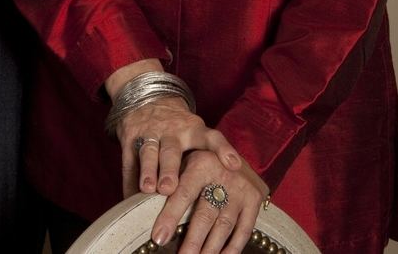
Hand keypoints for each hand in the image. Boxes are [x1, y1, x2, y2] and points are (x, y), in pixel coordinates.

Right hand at [118, 96, 239, 199]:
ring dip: (148, 171)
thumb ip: (207, 157)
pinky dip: (129, 180)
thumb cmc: (178, 127)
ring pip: (148, 151)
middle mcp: (172, 131)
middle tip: (170, 188)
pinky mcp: (130, 137)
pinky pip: (129, 160)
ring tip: (147, 189)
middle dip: (170, 169)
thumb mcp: (195, 131)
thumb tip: (229, 192)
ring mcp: (149, 132)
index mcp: (193, 129)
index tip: (233, 165)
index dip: (223, 150)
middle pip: (172, 150)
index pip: (211, 137)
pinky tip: (130, 198)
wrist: (147, 96)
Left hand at [151, 150, 266, 252]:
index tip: (158, 238)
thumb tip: (143, 206)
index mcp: (201, 163)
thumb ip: (171, 182)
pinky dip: (232, 249)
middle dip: (191, 241)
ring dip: (209, 249)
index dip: (170, 217)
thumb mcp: (185, 162)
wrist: (235, 153)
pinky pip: (243, 231)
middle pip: (205, 215)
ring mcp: (241, 189)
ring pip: (223, 226)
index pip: (183, 193)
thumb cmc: (200, 161)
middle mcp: (222, 174)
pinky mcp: (254, 201)